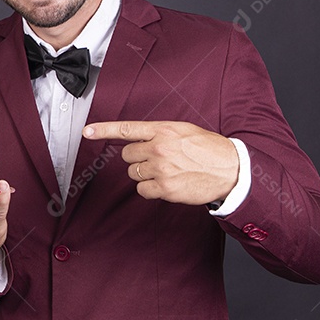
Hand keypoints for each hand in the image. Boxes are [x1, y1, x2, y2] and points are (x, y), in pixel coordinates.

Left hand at [83, 120, 238, 204]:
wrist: (232, 170)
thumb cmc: (209, 149)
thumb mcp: (184, 131)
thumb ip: (159, 134)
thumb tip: (138, 140)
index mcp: (163, 130)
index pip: (126, 129)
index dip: (103, 130)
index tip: (87, 131)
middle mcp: (159, 148)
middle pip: (127, 155)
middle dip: (138, 159)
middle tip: (158, 160)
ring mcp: (161, 169)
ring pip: (134, 173)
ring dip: (145, 174)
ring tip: (168, 171)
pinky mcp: (165, 188)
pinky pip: (142, 190)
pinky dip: (151, 189)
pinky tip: (167, 184)